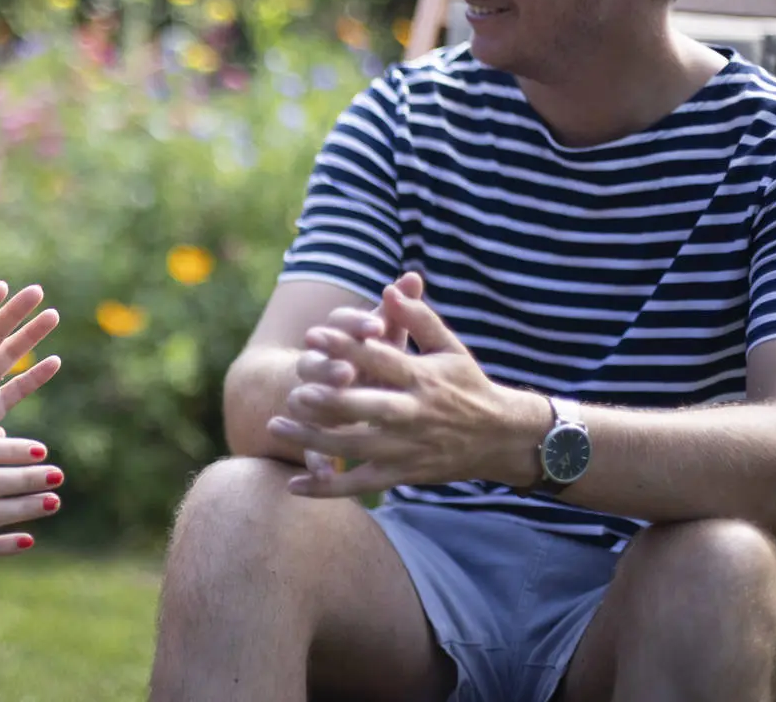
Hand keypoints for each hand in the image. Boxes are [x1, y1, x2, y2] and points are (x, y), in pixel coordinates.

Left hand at [268, 275, 526, 497]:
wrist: (500, 437)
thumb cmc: (468, 384)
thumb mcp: (450, 347)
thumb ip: (418, 318)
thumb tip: (391, 287)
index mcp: (422, 378)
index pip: (381, 360)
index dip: (347, 347)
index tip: (313, 335)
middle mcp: (412, 414)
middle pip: (365, 408)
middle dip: (330, 401)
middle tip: (295, 391)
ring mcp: (405, 448)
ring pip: (354, 447)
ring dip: (314, 440)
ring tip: (275, 426)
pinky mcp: (401, 474)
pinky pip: (359, 484)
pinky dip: (327, 488)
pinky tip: (293, 484)